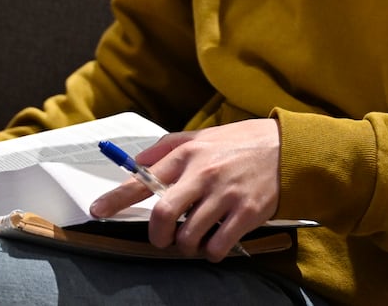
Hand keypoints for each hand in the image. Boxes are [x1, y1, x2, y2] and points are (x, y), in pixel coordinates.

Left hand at [89, 119, 280, 261]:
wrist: (288, 148)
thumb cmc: (241, 142)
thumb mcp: (202, 135)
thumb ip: (167, 147)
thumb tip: (136, 163)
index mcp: (188, 154)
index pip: (143, 179)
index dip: (116, 199)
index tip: (98, 211)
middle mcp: (203, 174)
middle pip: (163, 216)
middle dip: (157, 236)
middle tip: (163, 239)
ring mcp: (225, 195)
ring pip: (189, 237)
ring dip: (186, 247)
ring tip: (195, 239)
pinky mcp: (246, 213)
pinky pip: (217, 247)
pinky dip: (211, 253)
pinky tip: (215, 244)